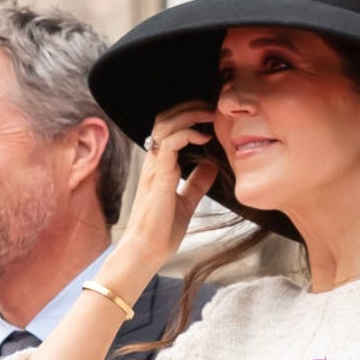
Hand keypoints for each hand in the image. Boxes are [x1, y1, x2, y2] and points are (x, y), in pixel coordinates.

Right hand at [120, 101, 219, 273]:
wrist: (147, 252)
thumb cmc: (161, 231)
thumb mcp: (187, 202)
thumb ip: (197, 183)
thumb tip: (212, 164)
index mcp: (159, 165)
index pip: (168, 127)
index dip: (188, 115)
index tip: (211, 116)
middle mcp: (154, 161)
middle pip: (165, 118)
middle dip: (190, 107)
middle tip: (212, 108)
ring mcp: (154, 167)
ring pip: (165, 124)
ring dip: (190, 114)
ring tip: (210, 116)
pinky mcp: (158, 176)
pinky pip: (169, 143)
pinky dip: (187, 133)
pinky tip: (203, 137)